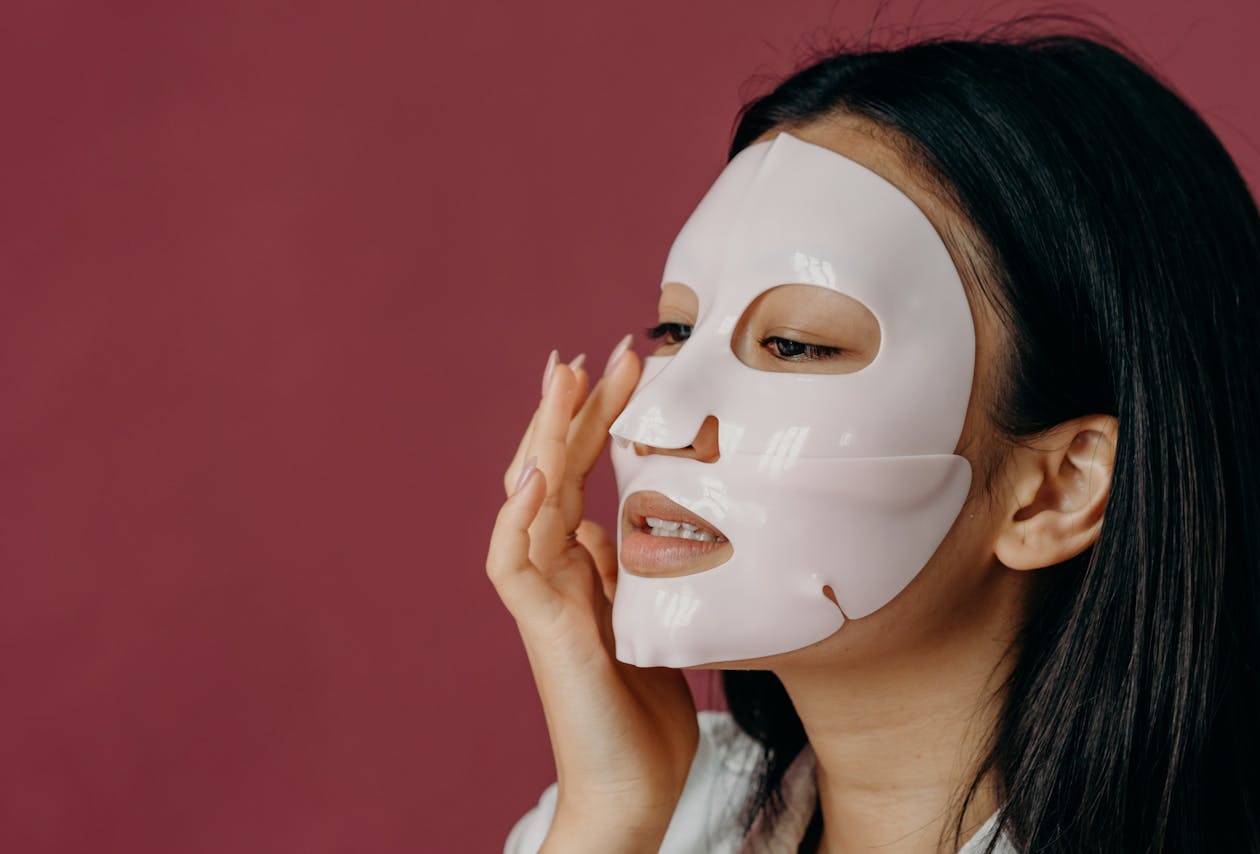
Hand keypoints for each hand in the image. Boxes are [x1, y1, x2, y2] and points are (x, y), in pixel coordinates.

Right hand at [487, 340, 698, 850]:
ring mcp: (543, 598)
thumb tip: (610, 521)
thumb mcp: (644, 618)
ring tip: (562, 377)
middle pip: (553, 471)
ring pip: (528, 501)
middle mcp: (554, 571)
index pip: (581, 472)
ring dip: (544, 437)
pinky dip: (518, 518)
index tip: (624, 366)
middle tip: (600, 349)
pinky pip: (513, 567)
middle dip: (574, 407)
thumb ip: (621, 569)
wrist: (630, 791)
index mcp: (580, 565)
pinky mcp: (541, 632)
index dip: (596, 418)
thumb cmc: (640, 712)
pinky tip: (535, 474)